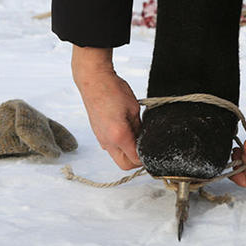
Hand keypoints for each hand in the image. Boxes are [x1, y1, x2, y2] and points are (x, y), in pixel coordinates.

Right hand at [71, 46, 141, 169]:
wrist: (93, 81)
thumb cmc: (112, 90)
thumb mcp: (134, 109)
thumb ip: (140, 128)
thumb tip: (144, 139)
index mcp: (119, 136)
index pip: (136, 159)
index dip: (147, 157)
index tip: (153, 150)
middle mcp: (107, 141)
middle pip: (125, 165)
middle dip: (137, 160)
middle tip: (145, 146)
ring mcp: (101, 139)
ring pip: (117, 157)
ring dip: (128, 152)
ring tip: (135, 135)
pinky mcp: (98, 134)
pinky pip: (111, 147)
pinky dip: (120, 145)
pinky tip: (125, 130)